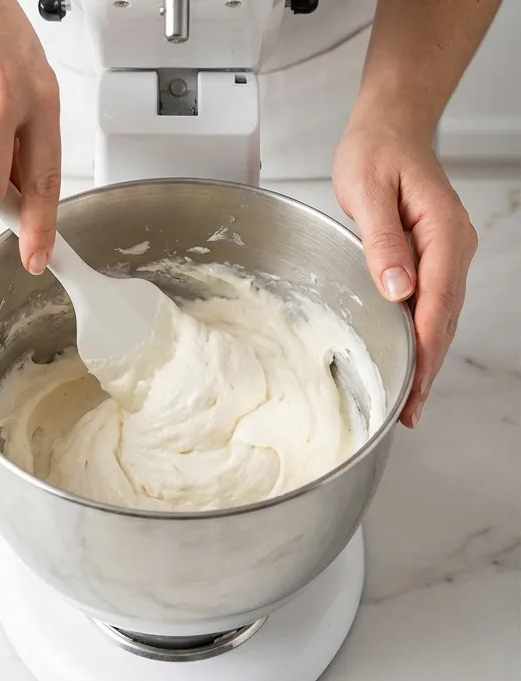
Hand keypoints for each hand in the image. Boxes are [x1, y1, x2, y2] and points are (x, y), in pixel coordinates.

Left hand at [333, 119, 477, 427]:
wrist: (388, 126)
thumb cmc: (375, 152)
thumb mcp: (369, 192)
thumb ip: (382, 242)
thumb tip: (399, 288)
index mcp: (442, 233)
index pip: (438, 302)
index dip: (426, 348)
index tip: (415, 385)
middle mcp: (452, 246)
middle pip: (444, 317)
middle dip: (427, 366)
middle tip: (409, 412)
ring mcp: (446, 252)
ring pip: (440, 314)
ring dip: (425, 356)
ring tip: (409, 400)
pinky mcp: (432, 255)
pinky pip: (430, 301)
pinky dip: (421, 333)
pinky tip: (408, 357)